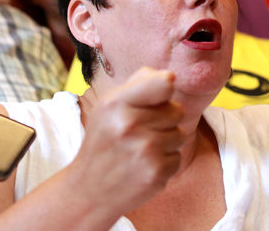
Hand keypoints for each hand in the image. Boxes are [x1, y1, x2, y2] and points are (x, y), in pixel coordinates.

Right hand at [68, 67, 185, 216]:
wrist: (88, 191)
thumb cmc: (105, 141)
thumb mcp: (110, 105)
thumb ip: (140, 83)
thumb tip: (170, 77)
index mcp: (116, 103)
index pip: (164, 84)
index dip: (166, 87)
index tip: (162, 93)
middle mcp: (129, 125)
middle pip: (176, 110)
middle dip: (164, 120)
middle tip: (138, 133)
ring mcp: (143, 150)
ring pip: (180, 135)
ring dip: (166, 143)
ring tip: (140, 151)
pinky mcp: (155, 173)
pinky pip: (177, 158)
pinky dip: (164, 164)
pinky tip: (143, 167)